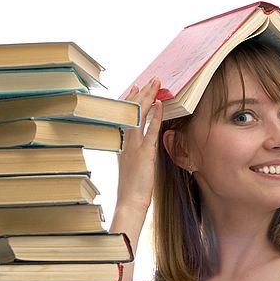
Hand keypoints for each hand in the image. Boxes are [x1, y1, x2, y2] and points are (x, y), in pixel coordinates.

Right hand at [116, 79, 163, 212]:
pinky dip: (155, 116)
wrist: (130, 201)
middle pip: (131, 110)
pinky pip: (150, 130)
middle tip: (151, 79)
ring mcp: (133, 145)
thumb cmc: (132, 185)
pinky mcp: (144, 153)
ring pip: (139, 115)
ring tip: (156, 84)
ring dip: (148, 97)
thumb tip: (140, 139)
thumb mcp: (129, 162)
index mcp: (119, 141)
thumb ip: (133, 148)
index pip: (123, 114)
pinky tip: (159, 104)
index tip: (134, 86)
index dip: (129, 99)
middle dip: (142, 92)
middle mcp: (124, 140)